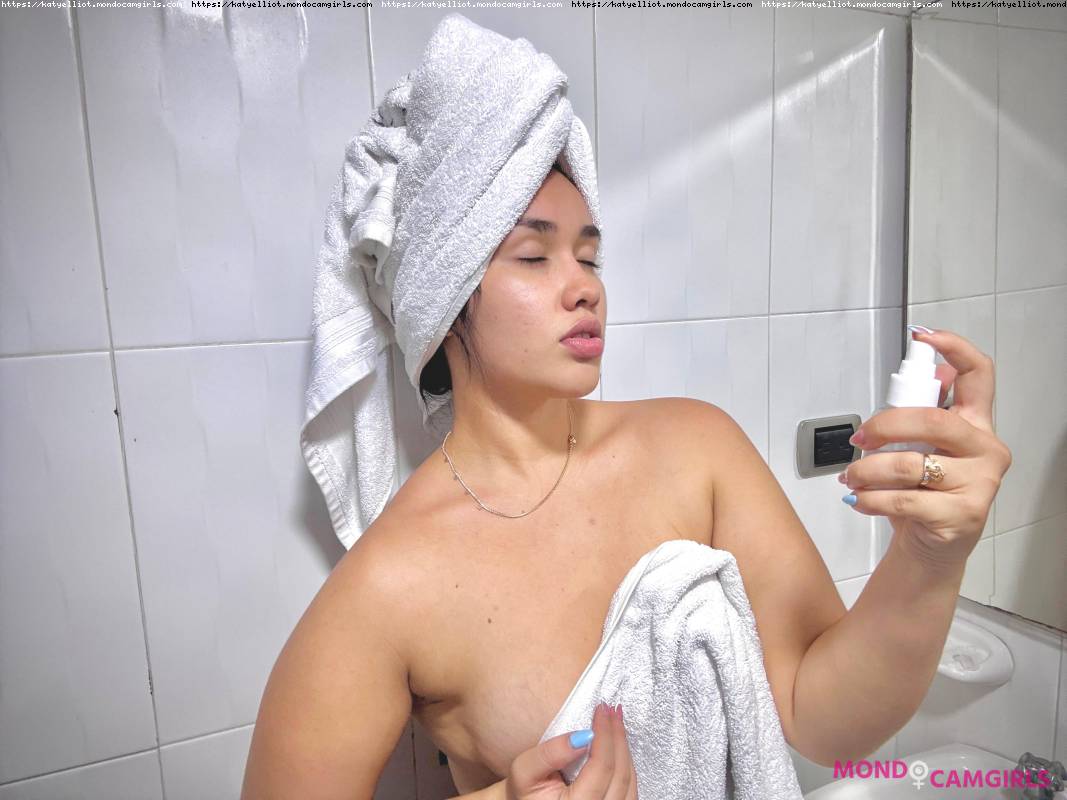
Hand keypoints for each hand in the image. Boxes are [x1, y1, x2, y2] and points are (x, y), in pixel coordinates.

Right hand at [505, 702, 637, 799]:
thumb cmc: (526, 793)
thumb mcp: (524, 770)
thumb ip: (549, 754)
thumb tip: (583, 736)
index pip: (601, 767)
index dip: (605, 734)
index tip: (601, 709)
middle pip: (621, 774)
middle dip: (618, 737)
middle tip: (612, 709)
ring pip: (630, 782)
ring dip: (625, 749)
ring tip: (617, 722)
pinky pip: (630, 790)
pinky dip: (627, 764)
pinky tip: (619, 746)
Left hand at [840, 327, 1012, 570]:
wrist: (932, 548)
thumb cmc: (924, 493)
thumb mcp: (924, 449)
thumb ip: (924, 415)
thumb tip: (923, 376)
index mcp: (975, 425)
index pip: (979, 375)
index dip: (954, 348)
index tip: (924, 335)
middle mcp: (985, 450)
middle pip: (934, 420)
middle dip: (885, 426)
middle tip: (859, 440)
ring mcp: (979, 483)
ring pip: (911, 464)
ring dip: (867, 471)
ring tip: (851, 478)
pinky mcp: (963, 514)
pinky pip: (904, 499)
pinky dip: (871, 499)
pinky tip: (859, 500)